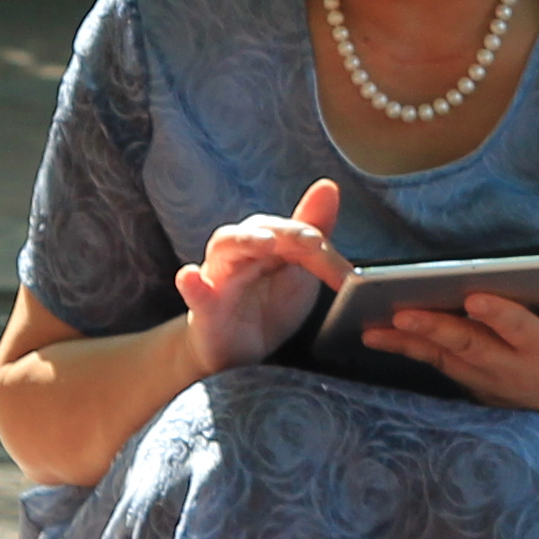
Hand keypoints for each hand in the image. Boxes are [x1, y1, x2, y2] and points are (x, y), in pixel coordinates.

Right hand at [175, 182, 354, 375]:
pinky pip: (194, 292)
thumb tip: (328, 186)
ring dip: (245, 241)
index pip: (293, 233)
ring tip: (265, 242)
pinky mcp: (204, 307)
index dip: (321, 248)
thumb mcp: (299, 272)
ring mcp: (219, 277)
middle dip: (289, 233)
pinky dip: (190, 283)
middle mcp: (240, 251)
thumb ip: (313, 235)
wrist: (238, 352)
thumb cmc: (267, 305)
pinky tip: (189, 276)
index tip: (349, 273)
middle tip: (314, 241)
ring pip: (225, 247)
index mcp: (265, 241)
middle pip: (260, 229)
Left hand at [365, 268, 538, 416]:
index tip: (474, 297)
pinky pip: (442, 366)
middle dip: (435, 329)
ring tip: (371, 328)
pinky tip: (380, 335)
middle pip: (471, 347)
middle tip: (402, 310)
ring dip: (408, 343)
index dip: (498, 314)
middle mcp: (516, 371)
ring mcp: (494, 384)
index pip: (520, 330)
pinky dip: (412, 350)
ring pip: (447, 360)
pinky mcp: (478, 388)